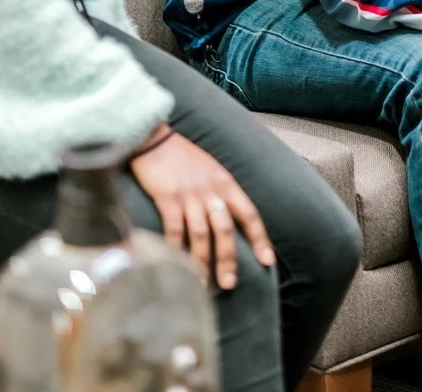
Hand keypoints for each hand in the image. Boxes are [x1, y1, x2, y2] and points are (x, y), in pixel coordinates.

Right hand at [128, 130, 274, 288]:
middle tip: (230, 283)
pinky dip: (176, 249)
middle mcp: (212, 191)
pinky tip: (175, 265)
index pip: (250, 214)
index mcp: (226, 183)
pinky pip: (174, 229)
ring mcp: (190, 195)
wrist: (154, 138)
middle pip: (226, 229)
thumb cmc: (182, 156)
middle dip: (229, 259)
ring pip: (202, 234)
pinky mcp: (167, 198)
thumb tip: (226, 220)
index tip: (267, 261)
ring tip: (202, 283)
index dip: (260, 239)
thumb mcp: (211, 170)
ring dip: (203, 261)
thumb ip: (220, 192)